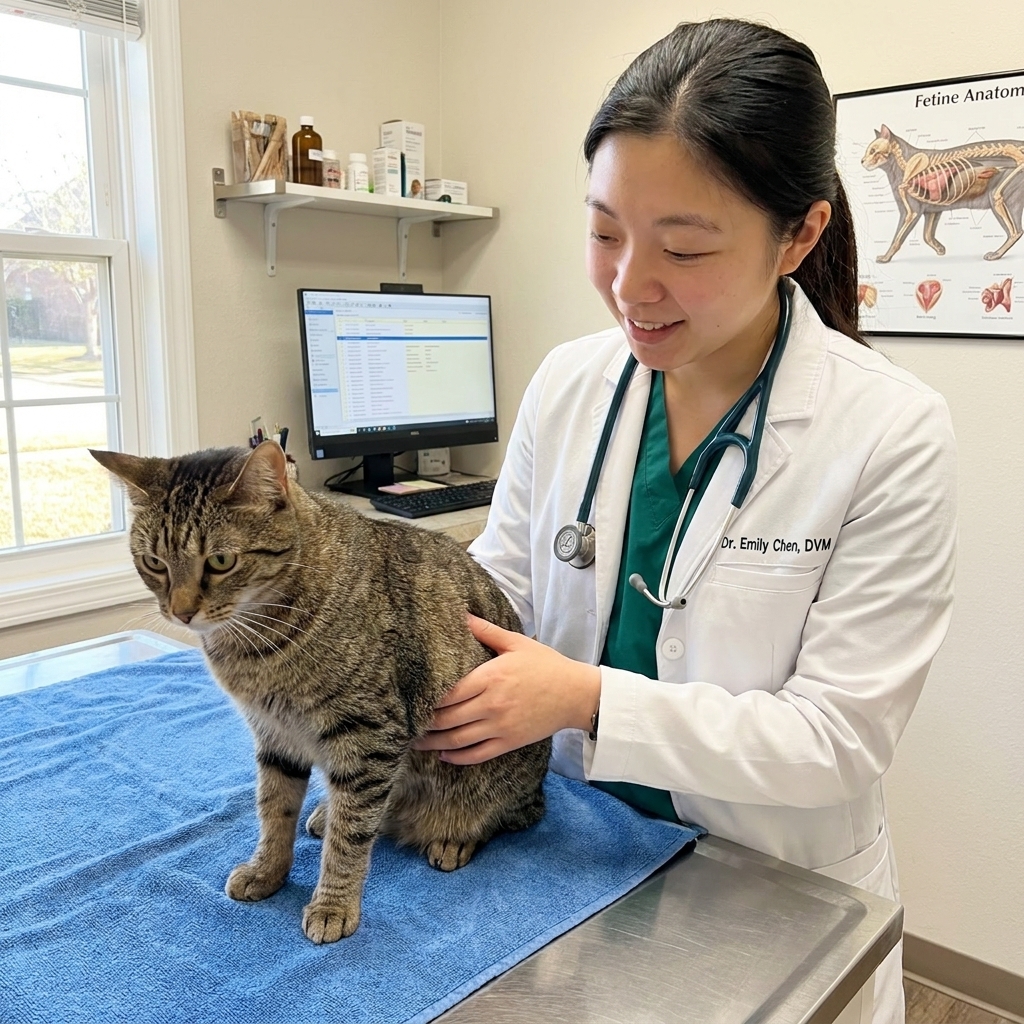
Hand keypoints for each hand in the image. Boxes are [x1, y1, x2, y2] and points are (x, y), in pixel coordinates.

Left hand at [410, 614, 600, 764]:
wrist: (576, 694)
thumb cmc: (546, 665)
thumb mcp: (517, 643)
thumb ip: (486, 631)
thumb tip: (461, 615)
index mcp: (491, 677)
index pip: (449, 692)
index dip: (428, 698)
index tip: (413, 698)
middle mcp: (492, 704)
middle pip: (447, 718)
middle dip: (425, 722)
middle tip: (408, 721)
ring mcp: (500, 727)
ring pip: (457, 739)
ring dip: (433, 742)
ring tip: (416, 741)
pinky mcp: (509, 743)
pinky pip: (477, 754)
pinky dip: (457, 757)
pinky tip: (444, 754)